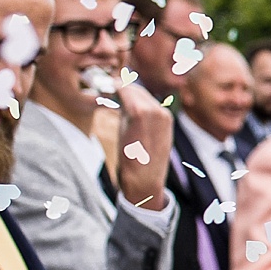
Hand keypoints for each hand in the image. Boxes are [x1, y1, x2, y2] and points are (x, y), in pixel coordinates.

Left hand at [114, 78, 172, 210]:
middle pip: (137, 90)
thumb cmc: (141, 165)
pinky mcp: (140, 114)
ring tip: (105, 89)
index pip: (144, 95)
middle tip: (105, 87)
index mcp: (165, 118)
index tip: (112, 88)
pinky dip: (115, 89)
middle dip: (121, 88)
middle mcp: (162, 112)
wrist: (145, 182)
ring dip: (117, 88)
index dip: (126, 91)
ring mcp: (153, 112)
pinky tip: (107, 91)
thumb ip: (135, 121)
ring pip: (131, 90)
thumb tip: (120, 104)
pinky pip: (125, 93)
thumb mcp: (144, 139)